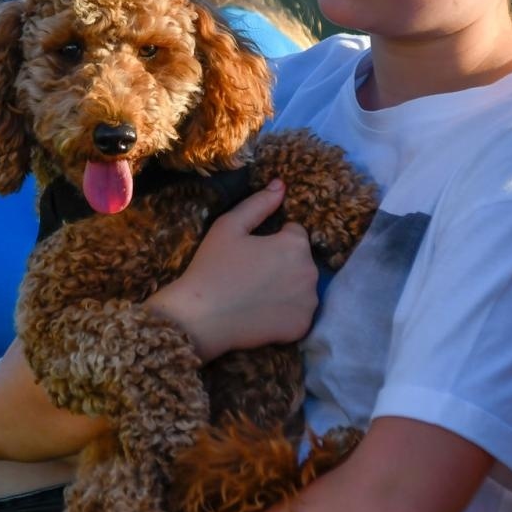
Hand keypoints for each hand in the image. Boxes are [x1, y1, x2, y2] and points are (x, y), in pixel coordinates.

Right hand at [146, 180, 317, 361]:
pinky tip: (263, 313)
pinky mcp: (302, 327)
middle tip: (251, 274)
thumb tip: (281, 184)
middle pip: (301, 260)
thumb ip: (259, 203)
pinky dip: (287, 313)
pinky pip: (300, 313)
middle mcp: (311, 272)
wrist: (200, 319)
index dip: (272, 240)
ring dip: (288, 287)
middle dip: (283, 262)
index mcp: (295, 244)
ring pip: (303, 287)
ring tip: (256, 294)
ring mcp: (308, 303)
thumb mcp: (230, 226)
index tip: (251, 252)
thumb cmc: (212, 266)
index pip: (295, 233)